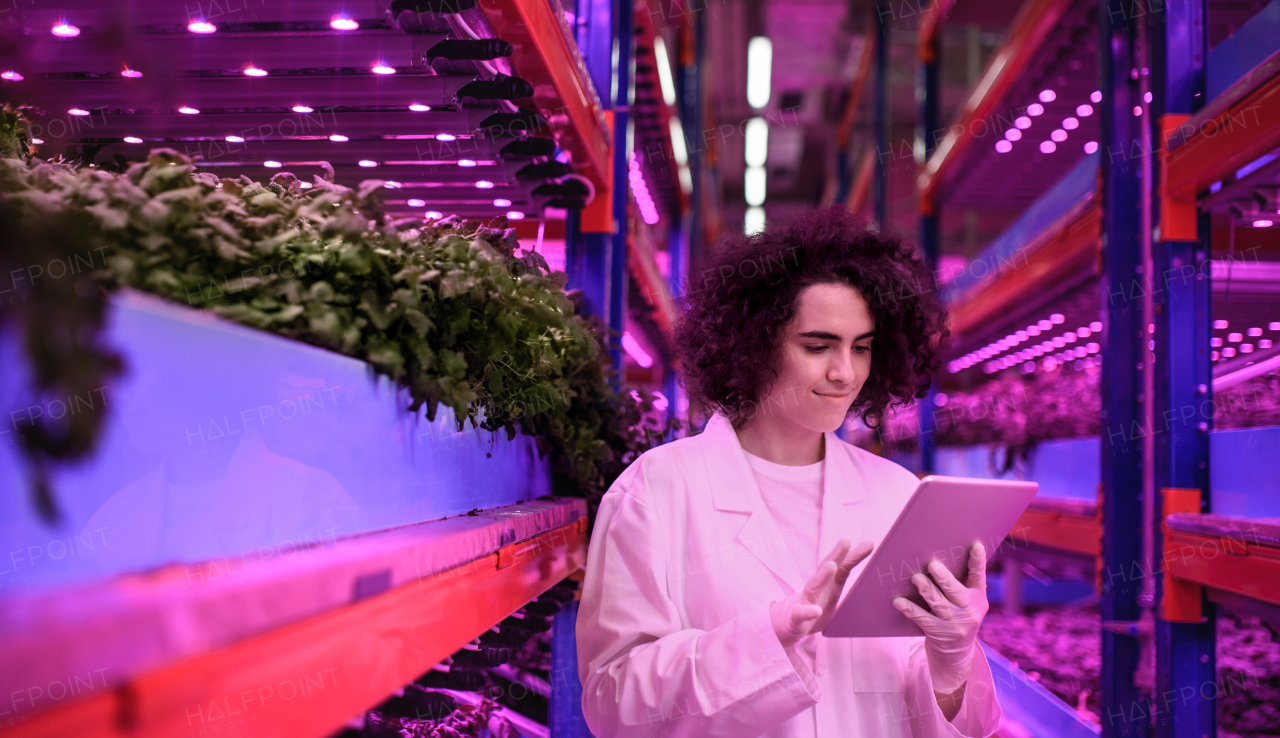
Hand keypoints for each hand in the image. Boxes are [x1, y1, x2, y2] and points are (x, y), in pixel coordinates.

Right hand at [770, 538, 873, 647]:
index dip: (854, 556)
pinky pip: (801, 614)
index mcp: (829, 584)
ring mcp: (805, 601)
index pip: (842, 567)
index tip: (869, 544)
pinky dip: (808, 612)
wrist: (789, 623)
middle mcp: (817, 587)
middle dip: (836, 555)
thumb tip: (876, 583)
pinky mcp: (796, 617)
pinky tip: (816, 610)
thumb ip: (851, 588)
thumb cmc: (816, 606)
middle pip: (825, 569)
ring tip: (831, 566)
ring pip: (813, 587)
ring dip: (822, 576)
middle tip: (846, 541)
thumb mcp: (835, 596)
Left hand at [893, 541, 988, 693]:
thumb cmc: (958, 616)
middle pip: (955, 591)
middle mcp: (969, 610)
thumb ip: (960, 583)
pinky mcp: (938, 633)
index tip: (976, 545)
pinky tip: (898, 601)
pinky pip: (921, 618)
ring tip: (916, 578)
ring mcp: (954, 624)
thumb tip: (938, 555)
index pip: (979, 576)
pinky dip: (909, 609)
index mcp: (978, 597)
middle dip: (943, 577)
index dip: (978, 561)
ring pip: (937, 603)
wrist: (957, 654)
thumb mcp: (967, 602)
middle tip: (931, 564)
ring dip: (925, 589)